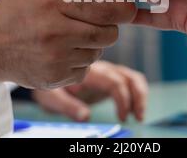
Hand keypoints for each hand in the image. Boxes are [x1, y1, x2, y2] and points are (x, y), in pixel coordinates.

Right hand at [0, 0, 136, 88]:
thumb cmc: (14, 6)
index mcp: (53, 3)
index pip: (104, 8)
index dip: (124, 9)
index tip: (128, 6)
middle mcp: (56, 33)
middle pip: (108, 33)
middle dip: (111, 25)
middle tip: (101, 18)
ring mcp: (56, 58)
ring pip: (98, 51)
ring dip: (94, 42)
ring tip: (76, 32)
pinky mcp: (56, 77)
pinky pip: (86, 69)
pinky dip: (82, 59)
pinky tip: (65, 49)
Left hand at [32, 61, 147, 121]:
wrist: (45, 72)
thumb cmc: (49, 86)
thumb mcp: (52, 97)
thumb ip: (68, 106)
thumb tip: (85, 117)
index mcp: (90, 72)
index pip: (114, 81)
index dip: (122, 99)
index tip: (122, 117)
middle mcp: (102, 68)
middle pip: (128, 77)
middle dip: (137, 97)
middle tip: (139, 117)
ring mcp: (108, 72)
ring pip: (132, 77)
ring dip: (140, 95)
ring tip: (140, 115)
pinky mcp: (110, 78)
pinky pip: (129, 81)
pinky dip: (137, 93)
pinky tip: (134, 109)